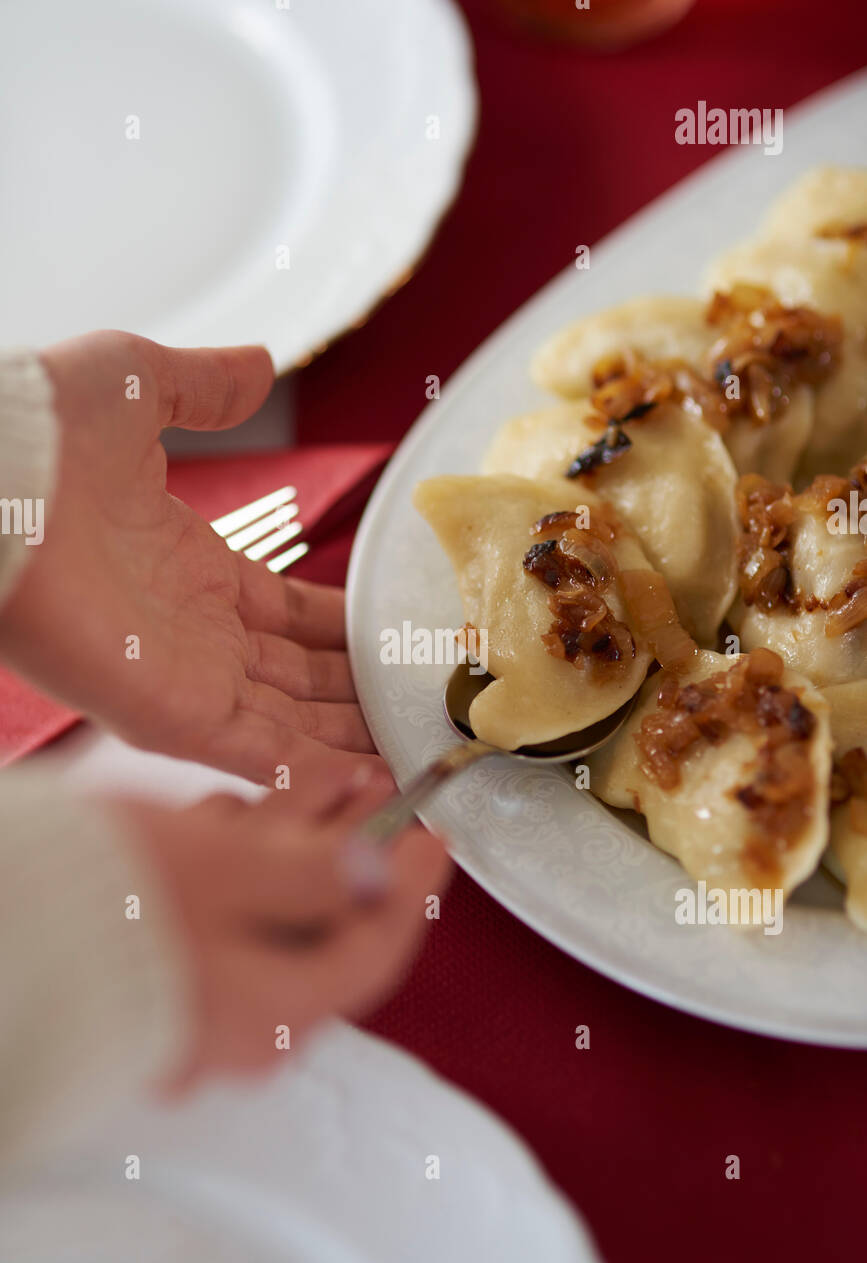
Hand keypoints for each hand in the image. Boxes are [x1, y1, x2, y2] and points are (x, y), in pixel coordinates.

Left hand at [0, 330, 375, 782]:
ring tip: (420, 750)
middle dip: (359, 690)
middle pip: (299, 676)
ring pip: (292, 722)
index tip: (395, 637)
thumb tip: (260, 366)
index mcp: (194, 566)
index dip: (344, 627)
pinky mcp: (173, 716)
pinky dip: (320, 773)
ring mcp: (186, 678)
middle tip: (425, 703)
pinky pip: (262, 755)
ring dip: (353, 737)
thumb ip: (207, 385)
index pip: (290, 611)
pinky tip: (379, 782)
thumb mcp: (141, 383)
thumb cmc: (47, 430)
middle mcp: (195, 632)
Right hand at [121, 751, 450, 1086]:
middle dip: (350, 846)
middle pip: (324, 928)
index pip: (376, 949)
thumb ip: (316, 876)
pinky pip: (220, 920)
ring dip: (296, 844)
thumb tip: (377, 875)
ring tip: (313, 780)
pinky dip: (238, 865)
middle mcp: (241, 1024)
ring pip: (269, 916)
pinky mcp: (157, 977)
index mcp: (275, 1013)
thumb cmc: (100, 907)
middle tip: (373, 785)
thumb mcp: (227, 872)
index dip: (413, 884)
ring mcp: (195, 1004)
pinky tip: (239, 811)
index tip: (432, 830)